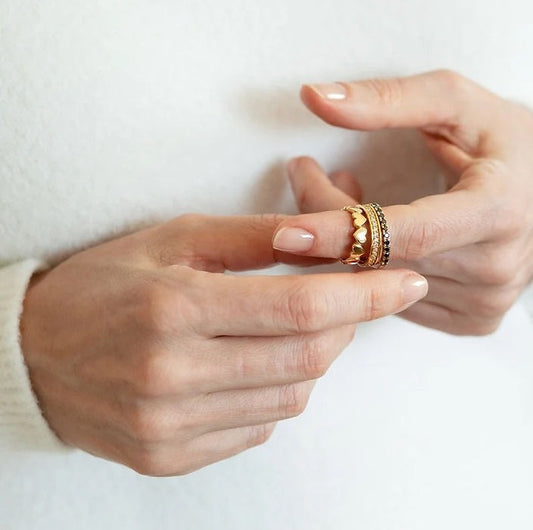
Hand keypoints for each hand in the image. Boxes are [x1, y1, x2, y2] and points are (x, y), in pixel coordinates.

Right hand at [20, 213, 425, 475]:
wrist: (32, 353)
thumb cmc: (103, 284)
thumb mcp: (172, 239)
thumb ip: (253, 236)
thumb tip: (322, 235)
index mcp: (174, 307)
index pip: (301, 306)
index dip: (366, 294)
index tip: (407, 281)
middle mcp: (173, 375)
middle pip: (307, 357)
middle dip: (350, 324)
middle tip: (354, 298)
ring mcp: (171, 426)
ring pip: (290, 395)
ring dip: (315, 358)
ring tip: (297, 326)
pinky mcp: (169, 457)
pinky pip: (258, 427)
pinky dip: (278, 391)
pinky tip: (256, 364)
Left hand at [272, 70, 532, 335]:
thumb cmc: (503, 142)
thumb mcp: (457, 105)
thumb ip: (388, 100)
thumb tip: (314, 97)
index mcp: (498, 210)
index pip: (404, 234)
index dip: (340, 230)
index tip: (286, 228)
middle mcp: (494, 268)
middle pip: (382, 262)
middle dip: (327, 226)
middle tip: (304, 177)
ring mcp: (483, 302)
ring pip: (379, 286)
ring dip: (342, 245)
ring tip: (342, 193)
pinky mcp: (471, 320)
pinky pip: (395, 303)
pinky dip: (368, 271)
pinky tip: (369, 236)